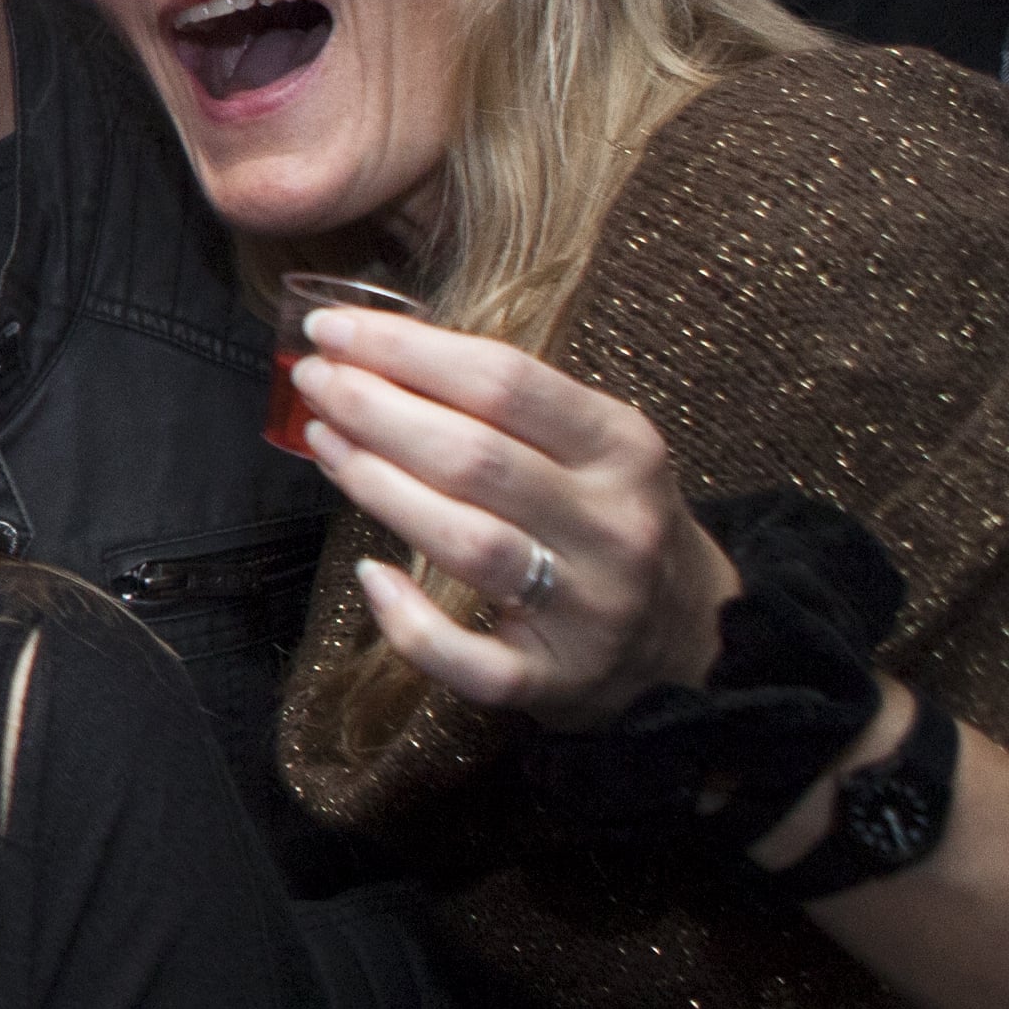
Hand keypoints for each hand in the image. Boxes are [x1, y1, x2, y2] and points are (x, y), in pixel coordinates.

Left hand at [291, 305, 736, 730]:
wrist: (695, 638)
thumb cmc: (613, 520)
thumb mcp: (595, 448)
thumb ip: (508, 407)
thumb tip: (379, 356)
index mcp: (623, 449)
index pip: (506, 382)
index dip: (408, 350)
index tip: (332, 328)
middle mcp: (612, 524)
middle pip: (475, 458)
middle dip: (377, 410)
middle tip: (313, 379)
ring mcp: (586, 607)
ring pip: (467, 544)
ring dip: (379, 486)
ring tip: (323, 441)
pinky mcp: (556, 680)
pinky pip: (467, 655)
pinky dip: (408, 619)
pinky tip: (370, 576)